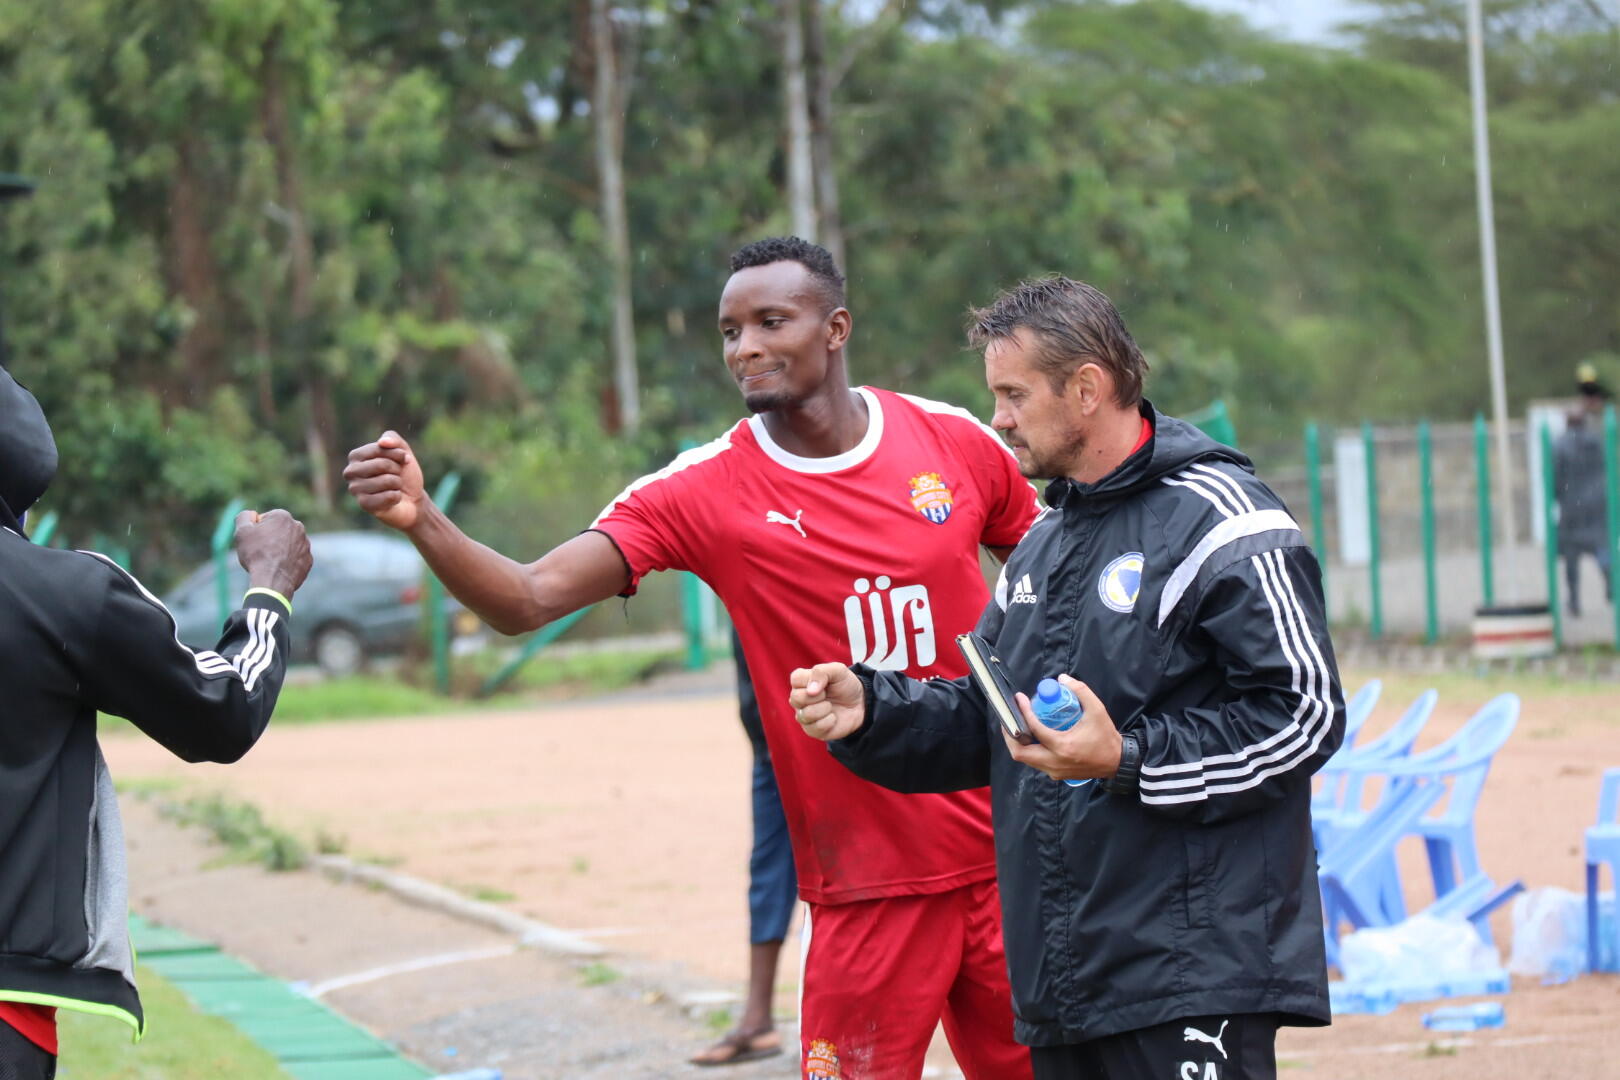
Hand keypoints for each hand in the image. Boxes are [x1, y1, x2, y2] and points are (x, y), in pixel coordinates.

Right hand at [234, 509, 312, 597]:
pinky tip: (278, 569)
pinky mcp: (308, 559)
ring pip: (287, 544)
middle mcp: (298, 527)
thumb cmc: (256, 554)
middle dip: (270, 538)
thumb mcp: (242, 531)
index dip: (256, 530)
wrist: (273, 581)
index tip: (253, 540)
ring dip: (279, 550)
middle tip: (260, 551)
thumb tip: (250, 514)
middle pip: (279, 530)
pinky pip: (295, 558)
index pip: (266, 519)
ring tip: (269, 561)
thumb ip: (244, 517)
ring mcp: (306, 544)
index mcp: (282, 516)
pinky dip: (287, 562)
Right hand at [344, 430, 424, 530]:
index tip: (403, 459)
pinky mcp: (364, 504)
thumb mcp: (403, 451)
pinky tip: (392, 499)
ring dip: (397, 484)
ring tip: (393, 488)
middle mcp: (350, 472)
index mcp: (356, 456)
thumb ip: (393, 439)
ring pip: (387, 481)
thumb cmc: (404, 474)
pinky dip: (397, 497)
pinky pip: (389, 496)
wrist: (412, 499)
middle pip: (382, 464)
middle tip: (397, 476)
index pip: (380, 448)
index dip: (398, 454)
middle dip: (397, 470)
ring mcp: (355, 489)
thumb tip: (382, 442)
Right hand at [789, 662, 866, 740]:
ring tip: (830, 706)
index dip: (811, 680)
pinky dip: (829, 721)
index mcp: (802, 682)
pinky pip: (815, 727)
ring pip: (804, 715)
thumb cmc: (845, 685)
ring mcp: (804, 715)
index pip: (795, 679)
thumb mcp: (838, 670)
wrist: (860, 704)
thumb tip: (810, 691)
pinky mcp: (812, 730)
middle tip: (827, 694)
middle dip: (818, 696)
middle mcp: (799, 699)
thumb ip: (821, 672)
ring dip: (824, 709)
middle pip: (795, 698)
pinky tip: (833, 717)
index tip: (825, 682)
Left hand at [1002, 675, 1123, 781]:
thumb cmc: (1106, 737)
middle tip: (1010, 717)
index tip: (1019, 699)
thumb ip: (1081, 691)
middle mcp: (1054, 762)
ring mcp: (1054, 771)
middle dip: (1010, 735)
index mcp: (1063, 746)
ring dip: (1019, 743)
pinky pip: (1035, 763)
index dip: (1023, 712)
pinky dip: (1029, 750)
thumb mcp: (1097, 710)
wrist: (1117, 762)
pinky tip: (1032, 736)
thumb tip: (1062, 679)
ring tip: (1019, 725)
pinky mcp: (1056, 774)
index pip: (1034, 729)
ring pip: (1026, 759)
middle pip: (1020, 753)